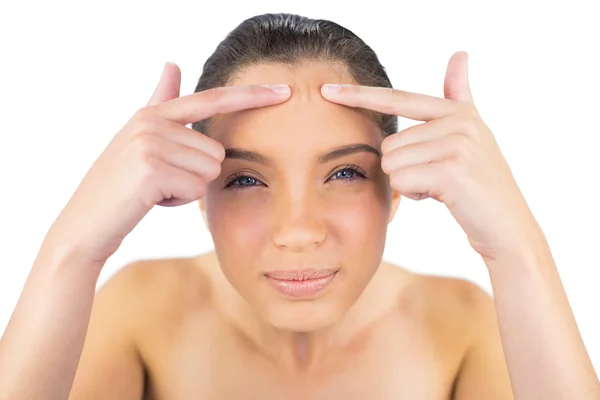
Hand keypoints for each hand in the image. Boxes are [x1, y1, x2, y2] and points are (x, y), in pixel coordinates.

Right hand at [45, 63, 290, 265]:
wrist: (86, 224)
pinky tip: (150, 201)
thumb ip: (161, 102)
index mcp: (153, 113)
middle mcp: (152, 122)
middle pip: (217, 152)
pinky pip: (196, 190)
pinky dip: (178, 202)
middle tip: (161, 182)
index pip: (212, 99)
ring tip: (154, 190)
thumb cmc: (120, 186)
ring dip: (187, 189)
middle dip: (196, 175)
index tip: (285, 91)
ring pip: (210, 172)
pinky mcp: (153, 169)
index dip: (251, 95)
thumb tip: (172, 63)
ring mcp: (151, 143)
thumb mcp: (139, 138)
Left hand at [320, 51, 541, 261]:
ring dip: (409, 183)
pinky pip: (401, 181)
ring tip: (439, 187)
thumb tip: (460, 53)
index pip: (398, 98)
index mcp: (458, 111)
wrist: (506, 226)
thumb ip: (458, 96)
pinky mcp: (452, 170)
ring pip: (392, 163)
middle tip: (434, 178)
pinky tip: (441, 197)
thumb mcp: (470, 134)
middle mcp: (459, 122)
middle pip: (389, 143)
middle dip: (403, 168)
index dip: (360, 95)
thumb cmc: (478, 184)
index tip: (327, 90)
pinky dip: (414, 195)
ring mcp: (458, 144)